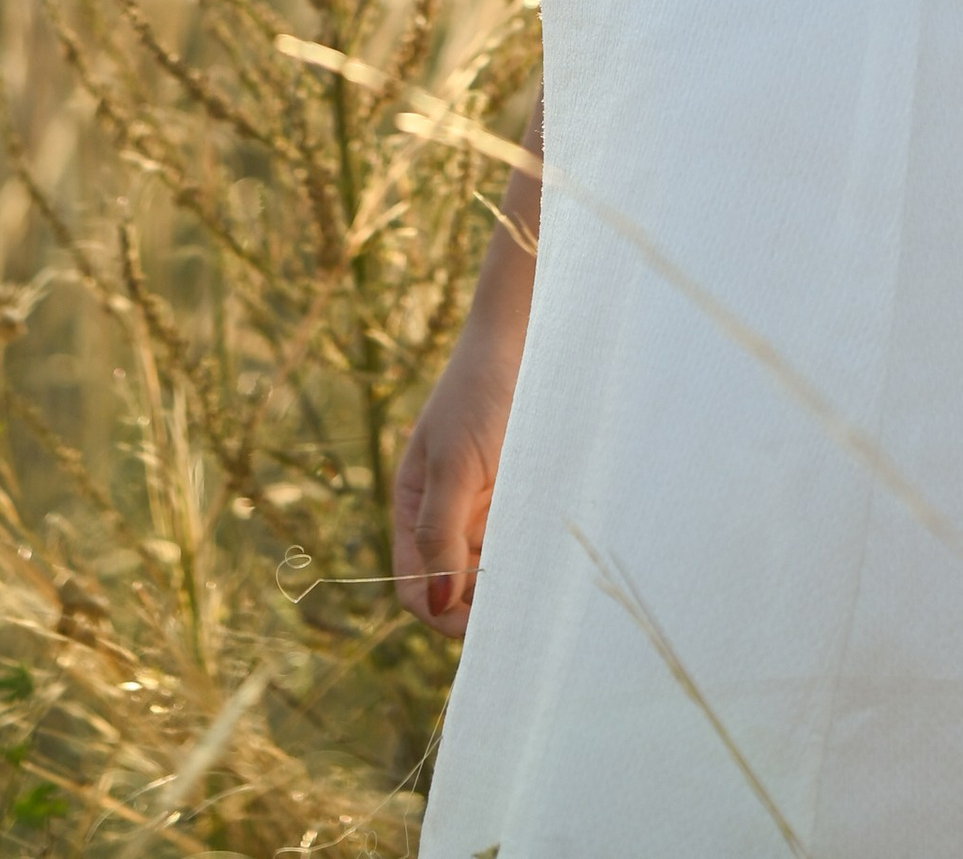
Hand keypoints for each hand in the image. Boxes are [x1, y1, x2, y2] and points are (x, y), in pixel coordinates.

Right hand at [392, 313, 520, 637]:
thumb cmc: (481, 392)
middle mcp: (446, 518)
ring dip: (508, 587)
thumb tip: (434, 602)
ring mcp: (483, 512)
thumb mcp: (455, 462)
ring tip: (539, 585)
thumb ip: (440, 530)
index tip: (479, 623)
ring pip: (489, 575)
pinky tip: (549, 560)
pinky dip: (529, 562)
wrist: (529, 340)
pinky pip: (518, 549)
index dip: (439, 614)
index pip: (412, 588)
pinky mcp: (518, 501)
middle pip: (452, 590)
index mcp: (415, 510)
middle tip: (519, 611)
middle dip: (479, 608)